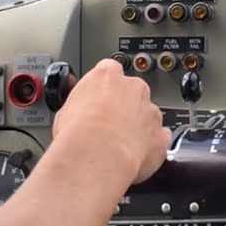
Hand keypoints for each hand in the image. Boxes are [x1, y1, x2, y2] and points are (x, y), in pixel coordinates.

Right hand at [51, 58, 169, 183]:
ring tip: (120, 144)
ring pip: (149, 115)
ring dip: (138, 126)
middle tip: (108, 123)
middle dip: (124, 105)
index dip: (104, 86)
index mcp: (108, 76)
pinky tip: (137, 155)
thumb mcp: (65, 110)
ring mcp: (150, 112)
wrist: (96, 155)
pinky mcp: (160, 136)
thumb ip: (78, 104)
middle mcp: (134, 89)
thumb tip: (75, 112)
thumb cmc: (78, 132)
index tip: (99, 97)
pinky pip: (159, 138)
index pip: (109, 70)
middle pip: (134, 91)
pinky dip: (151, 146)